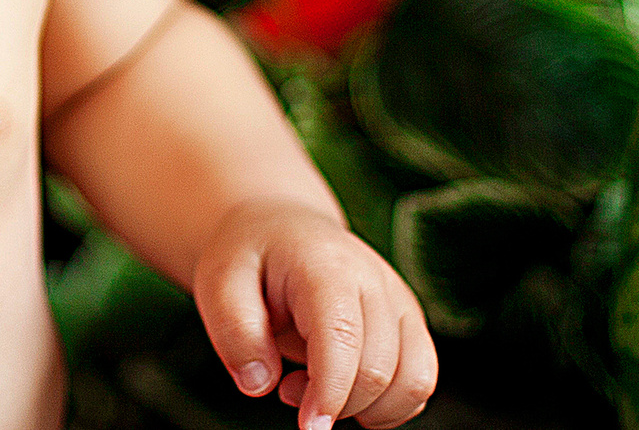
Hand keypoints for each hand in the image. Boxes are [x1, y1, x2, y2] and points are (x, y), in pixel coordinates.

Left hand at [191, 197, 436, 428]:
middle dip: (333, 402)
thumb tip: (261, 383)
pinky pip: (420, 384)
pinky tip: (343, 388)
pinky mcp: (410, 323)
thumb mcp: (219, 283)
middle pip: (378, 370)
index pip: (343, 337)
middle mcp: (375, 280)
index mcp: (326, 266)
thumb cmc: (250, 258)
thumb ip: (234, 332)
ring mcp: (399, 302)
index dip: (329, 392)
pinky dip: (386, 405)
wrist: (281, 228)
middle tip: (287, 389)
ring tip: (315, 386)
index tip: (308, 427)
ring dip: (365, 408)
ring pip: (413, 382)